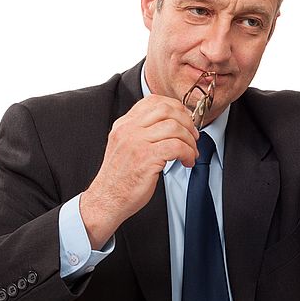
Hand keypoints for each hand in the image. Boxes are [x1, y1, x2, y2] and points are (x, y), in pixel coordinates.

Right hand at [80, 94, 198, 248]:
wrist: (106, 199)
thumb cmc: (120, 178)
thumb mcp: (126, 147)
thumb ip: (141, 133)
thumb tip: (170, 126)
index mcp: (124, 125)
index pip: (153, 101)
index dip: (175, 107)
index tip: (185, 119)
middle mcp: (129, 130)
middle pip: (166, 110)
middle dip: (186, 122)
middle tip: (193, 136)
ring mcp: (136, 142)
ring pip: (174, 127)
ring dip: (190, 140)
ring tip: (191, 153)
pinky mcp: (146, 158)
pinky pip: (176, 147)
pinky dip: (188, 153)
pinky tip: (187, 162)